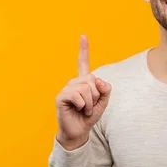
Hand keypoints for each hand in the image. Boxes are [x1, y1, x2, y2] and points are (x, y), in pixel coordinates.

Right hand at [55, 35, 111, 149]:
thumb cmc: (90, 116)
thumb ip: (105, 89)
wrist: (80, 131)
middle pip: (92, 79)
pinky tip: (78, 110)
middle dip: (96, 95)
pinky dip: (83, 105)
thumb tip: (97, 80)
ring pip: (86, 88)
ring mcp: (66, 88)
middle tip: (90, 106)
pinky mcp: (61, 97)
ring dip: (90, 102)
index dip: (83, 49)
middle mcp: (74, 82)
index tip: (83, 35)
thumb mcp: (103, 102)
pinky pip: (77, 96)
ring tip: (85, 109)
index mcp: (83, 81)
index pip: (83, 62)